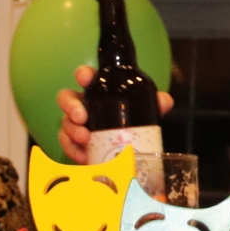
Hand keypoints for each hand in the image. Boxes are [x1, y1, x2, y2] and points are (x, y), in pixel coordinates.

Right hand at [56, 64, 175, 162]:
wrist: (129, 149)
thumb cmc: (133, 120)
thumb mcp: (146, 111)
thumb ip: (157, 104)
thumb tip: (164, 102)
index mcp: (99, 91)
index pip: (86, 77)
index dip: (83, 74)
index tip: (85, 79)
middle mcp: (83, 105)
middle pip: (66, 98)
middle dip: (71, 106)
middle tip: (82, 117)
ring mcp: (76, 124)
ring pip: (65, 123)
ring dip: (72, 131)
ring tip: (85, 140)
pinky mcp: (74, 143)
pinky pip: (67, 145)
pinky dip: (73, 151)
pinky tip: (84, 156)